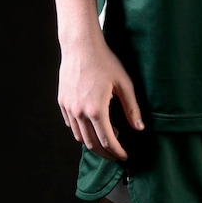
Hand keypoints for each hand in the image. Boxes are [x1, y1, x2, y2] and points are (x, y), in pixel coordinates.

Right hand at [57, 38, 143, 158]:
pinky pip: (71, 124)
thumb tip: (139, 128)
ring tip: (106, 140)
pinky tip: (92, 127)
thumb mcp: (124, 84)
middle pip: (92, 144)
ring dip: (93, 143)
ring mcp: (68, 108)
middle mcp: (80, 113)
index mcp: (97, 110)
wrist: (81, 46)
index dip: (117, 152)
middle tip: (115, 155)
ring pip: (79, 136)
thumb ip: (132, 108)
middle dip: (105, 153)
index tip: (124, 156)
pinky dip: (81, 131)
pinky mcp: (62, 102)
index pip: (108, 141)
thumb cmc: (105, 62)